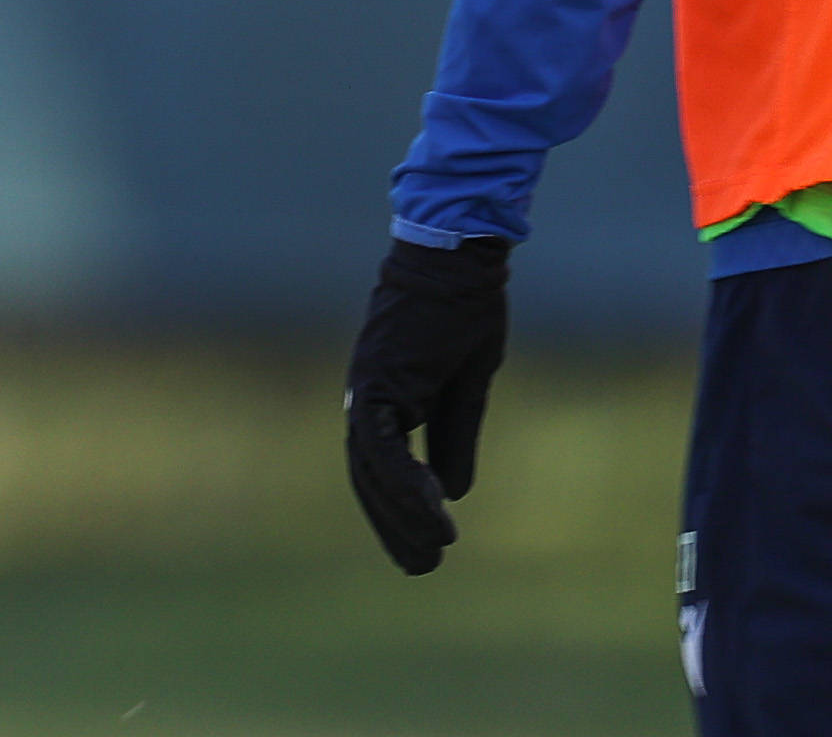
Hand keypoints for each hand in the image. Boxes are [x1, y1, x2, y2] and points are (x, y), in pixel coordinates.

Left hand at [345, 236, 509, 572]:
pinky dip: (406, 478)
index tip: (424, 546)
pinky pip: (384, 443)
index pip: (380, 467)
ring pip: (373, 467)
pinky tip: (436, 509)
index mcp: (384, 398)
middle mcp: (366, 397)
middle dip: (394, 525)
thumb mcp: (465, 388)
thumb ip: (454, 437)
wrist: (457, 263)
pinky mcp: (378, 380)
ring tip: (435, 550)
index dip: (398, 508)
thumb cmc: (461, 315)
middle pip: (369, 476)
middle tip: (423, 567)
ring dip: (402, 512)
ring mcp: (367, 388)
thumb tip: (453, 491)